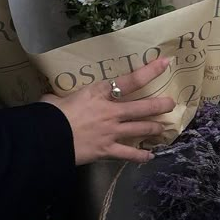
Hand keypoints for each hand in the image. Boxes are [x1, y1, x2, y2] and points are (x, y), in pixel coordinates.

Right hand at [41, 57, 174, 164]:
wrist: (47, 138)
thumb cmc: (50, 114)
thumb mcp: (55, 99)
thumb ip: (61, 98)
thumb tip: (51, 99)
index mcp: (100, 93)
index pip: (131, 80)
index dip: (150, 71)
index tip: (165, 63)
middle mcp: (111, 111)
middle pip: (143, 107)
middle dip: (160, 105)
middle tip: (171, 103)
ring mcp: (112, 131)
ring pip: (141, 129)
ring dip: (155, 128)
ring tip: (164, 128)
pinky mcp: (108, 150)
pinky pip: (129, 154)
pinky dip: (140, 156)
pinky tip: (149, 156)